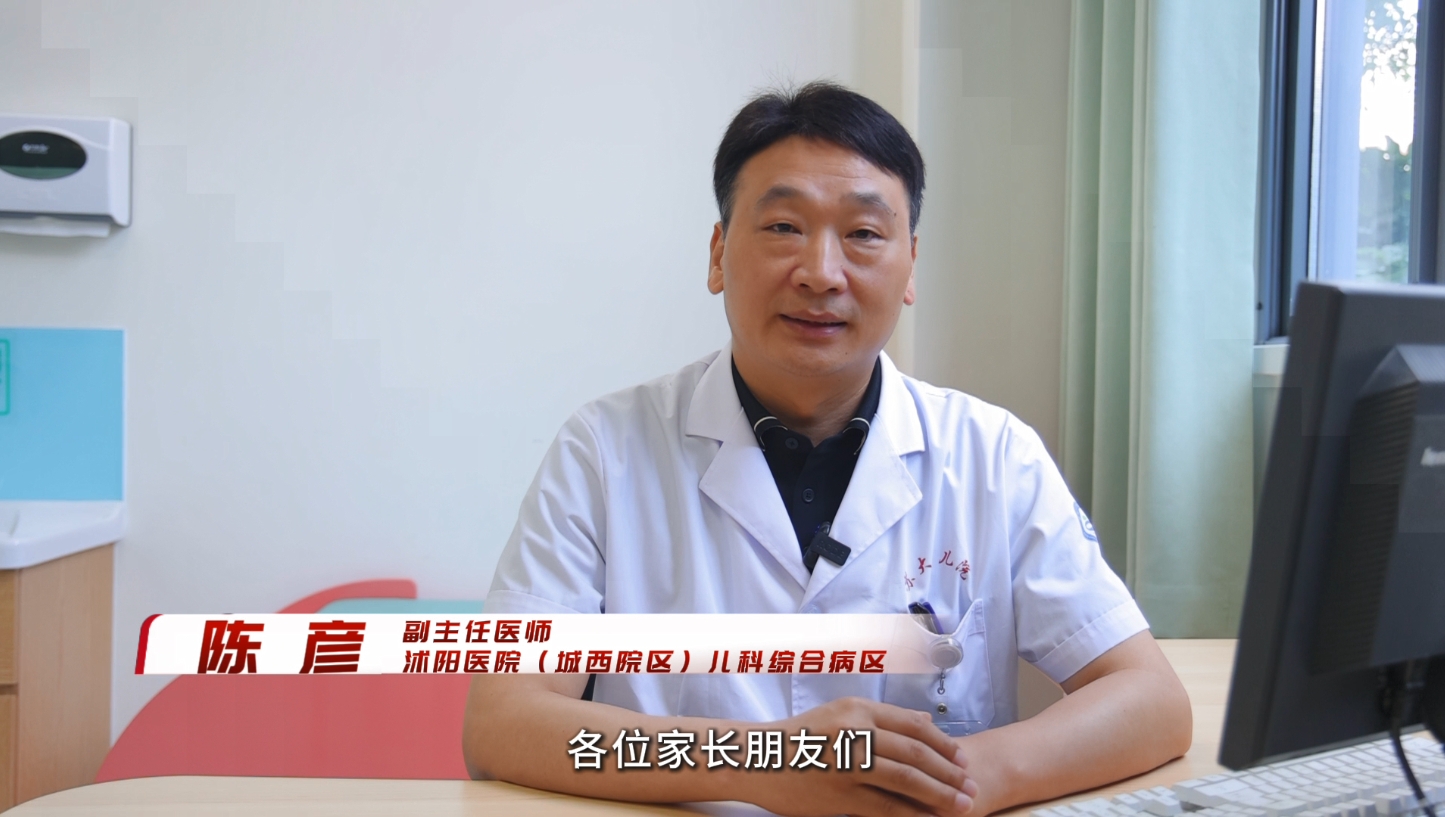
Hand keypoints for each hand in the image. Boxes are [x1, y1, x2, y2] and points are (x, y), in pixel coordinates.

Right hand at [745, 696, 977, 816]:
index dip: (943, 744)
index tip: (962, 760)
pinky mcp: (839, 795)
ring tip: (962, 805)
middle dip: (950, 772)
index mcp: (858, 710)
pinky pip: (886, 807)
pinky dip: (913, 814)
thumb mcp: (840, 715)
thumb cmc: (801, 737)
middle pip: (916, 753)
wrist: (758, 758)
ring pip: (907, 780)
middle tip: (971, 786)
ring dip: (941, 794)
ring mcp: (848, 764)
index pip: (913, 725)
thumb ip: (882, 720)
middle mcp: (856, 732)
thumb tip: (925, 722)